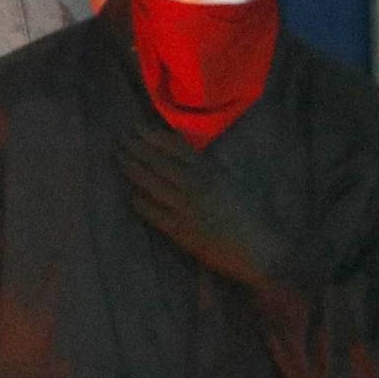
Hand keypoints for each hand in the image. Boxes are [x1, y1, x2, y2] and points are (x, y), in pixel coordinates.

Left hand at [119, 121, 292, 293]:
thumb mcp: (235, 183)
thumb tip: (191, 157)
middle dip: (137, 148)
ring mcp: (187, 209)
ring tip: (118, 158)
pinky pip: (154, 214)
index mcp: (212, 172)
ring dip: (133, 169)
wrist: (260, 250)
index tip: (138, 127)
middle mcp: (197, 186)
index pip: (178, 148)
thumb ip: (213, 169)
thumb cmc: (252, 217)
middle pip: (160, 162)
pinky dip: (140, 202)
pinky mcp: (181, 232)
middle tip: (119, 138)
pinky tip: (129, 194)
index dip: (155, 136)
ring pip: (153, 184)